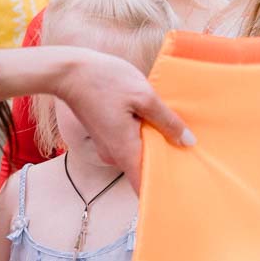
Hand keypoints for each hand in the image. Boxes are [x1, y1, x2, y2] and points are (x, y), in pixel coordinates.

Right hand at [55, 51, 190, 192]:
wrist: (68, 71)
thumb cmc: (104, 81)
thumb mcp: (144, 96)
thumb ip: (167, 120)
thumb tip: (188, 141)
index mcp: (124, 150)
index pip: (144, 185)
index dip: (162, 190)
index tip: (182, 188)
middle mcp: (114, 154)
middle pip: (144, 168)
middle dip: (165, 162)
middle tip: (191, 153)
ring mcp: (108, 145)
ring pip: (137, 152)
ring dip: (155, 144)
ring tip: (176, 131)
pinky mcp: (105, 134)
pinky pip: (129, 141)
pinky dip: (143, 134)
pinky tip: (156, 119)